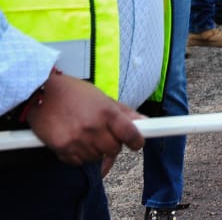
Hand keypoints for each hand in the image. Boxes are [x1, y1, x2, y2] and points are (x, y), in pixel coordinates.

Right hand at [26, 72, 143, 167]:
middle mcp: (93, 128)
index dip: (137, 141)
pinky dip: (79, 156)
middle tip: (106, 136)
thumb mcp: (102, 97)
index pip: (131, 134)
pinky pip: (78, 162)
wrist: (41, 93)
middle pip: (114, 149)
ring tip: (87, 135)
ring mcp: (77, 140)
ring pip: (96, 158)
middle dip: (114, 145)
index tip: (137, 143)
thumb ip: (123, 112)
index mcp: (107, 113)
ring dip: (95, 150)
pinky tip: (75, 142)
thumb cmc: (74, 93)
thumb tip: (144, 122)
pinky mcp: (62, 149)